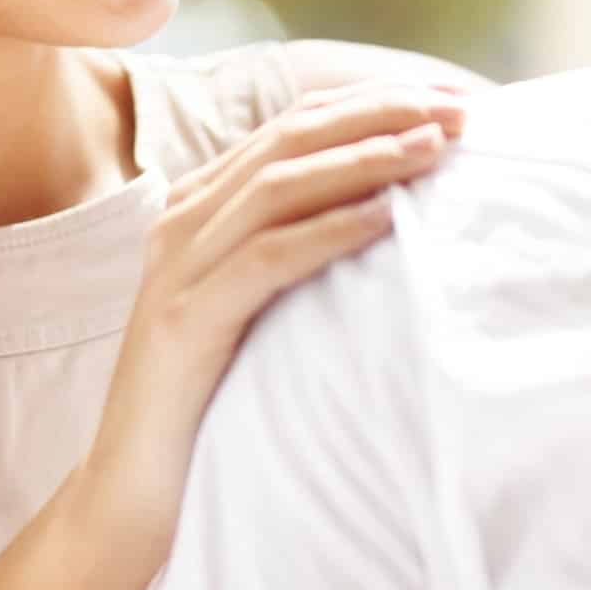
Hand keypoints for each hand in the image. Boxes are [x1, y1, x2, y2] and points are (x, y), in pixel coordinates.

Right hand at [67, 85, 464, 570]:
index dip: (375, 100)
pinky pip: (266, 258)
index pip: (294, 122)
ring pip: (279, 183)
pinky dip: (331, 230)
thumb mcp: (258, 304)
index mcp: (199, 204)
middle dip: (381, 113)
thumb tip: (398, 207)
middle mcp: (182, 219)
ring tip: (434, 149)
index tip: (454, 98)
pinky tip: (387, 217)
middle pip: (290, 135)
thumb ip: (298, 248)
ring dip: (365, 158)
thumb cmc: (212, 399)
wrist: (130, 491)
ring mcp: (177, 266)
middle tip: (459, 111)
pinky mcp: (183, 320)